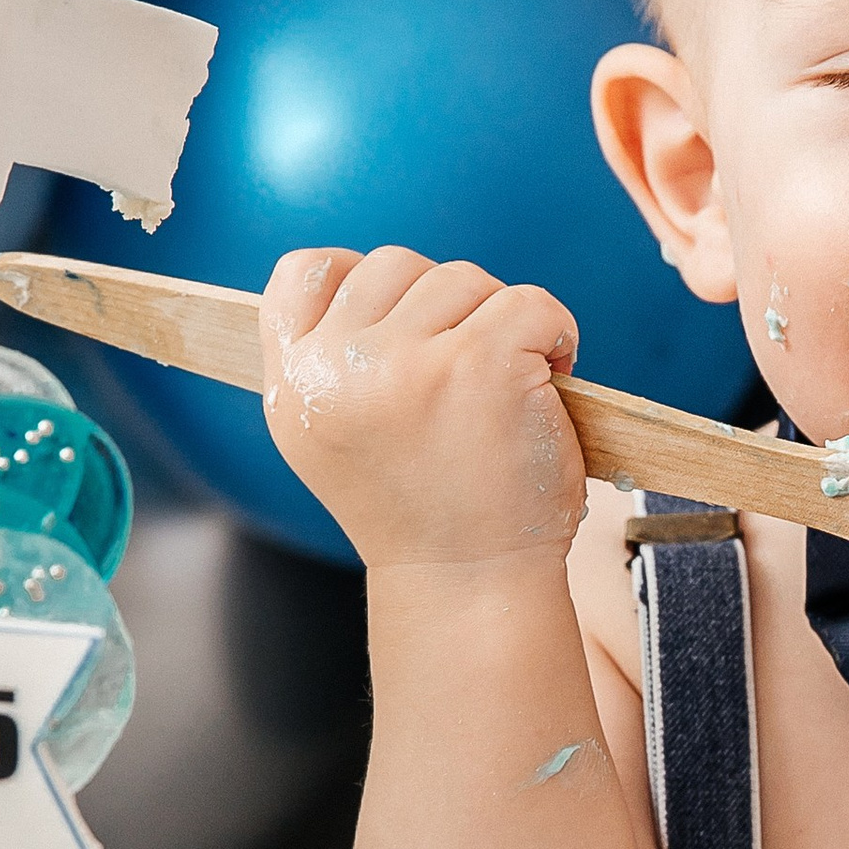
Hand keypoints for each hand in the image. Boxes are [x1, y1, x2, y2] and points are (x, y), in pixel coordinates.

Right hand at [261, 245, 585, 572]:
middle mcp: (338, 370)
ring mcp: (408, 363)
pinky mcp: (481, 364)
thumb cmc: (422, 509)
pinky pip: (529, 302)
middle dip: (445, 306)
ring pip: (463, 279)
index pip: (305, 272)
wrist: (469, 582)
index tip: (405, 323)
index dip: (359, 277)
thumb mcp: (335, 437)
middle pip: (396, 265)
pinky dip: (555, 331)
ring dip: (499, 321)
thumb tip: (366, 279)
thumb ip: (333, 361)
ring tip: (507, 385)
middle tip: (469, 371)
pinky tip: (550, 378)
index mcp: (294, 384)